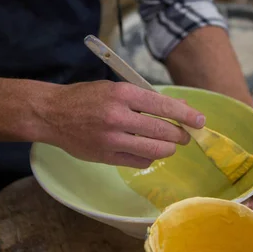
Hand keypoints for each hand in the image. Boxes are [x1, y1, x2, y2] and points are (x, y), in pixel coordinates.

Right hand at [35, 80, 204, 167]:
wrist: (52, 114)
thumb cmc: (87, 98)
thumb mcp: (117, 89)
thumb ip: (147, 99)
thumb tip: (181, 106)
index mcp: (122, 94)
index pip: (163, 106)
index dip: (186, 115)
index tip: (200, 121)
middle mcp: (117, 116)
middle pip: (163, 131)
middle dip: (180, 135)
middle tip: (185, 135)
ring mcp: (111, 139)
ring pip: (154, 150)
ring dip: (168, 148)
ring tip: (169, 144)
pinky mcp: (106, 157)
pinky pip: (140, 162)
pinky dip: (149, 157)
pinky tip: (147, 151)